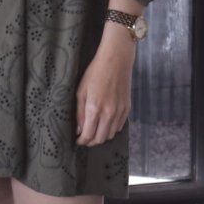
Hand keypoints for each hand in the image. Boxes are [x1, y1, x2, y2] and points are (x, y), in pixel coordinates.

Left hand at [75, 25, 135, 146]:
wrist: (116, 61)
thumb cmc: (94, 73)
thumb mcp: (81, 91)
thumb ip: (79, 112)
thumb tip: (79, 129)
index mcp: (94, 109)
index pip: (88, 135)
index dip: (81, 141)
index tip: (77, 141)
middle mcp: (109, 114)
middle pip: (100, 139)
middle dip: (91, 142)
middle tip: (84, 139)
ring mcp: (120, 112)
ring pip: (111, 135)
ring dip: (101, 137)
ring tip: (94, 132)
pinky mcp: (127, 109)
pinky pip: (119, 127)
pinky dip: (111, 129)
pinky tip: (105, 124)